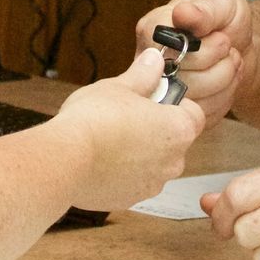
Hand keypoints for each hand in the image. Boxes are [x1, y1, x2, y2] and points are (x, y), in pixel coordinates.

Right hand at [53, 48, 204, 211]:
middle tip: (127, 114)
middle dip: (155, 128)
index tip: (153, 96)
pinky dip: (122, 172)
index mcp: (179, 129)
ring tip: (110, 137)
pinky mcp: (130, 199)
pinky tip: (101, 157)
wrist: (66, 159)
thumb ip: (143, 74)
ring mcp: (152, 184)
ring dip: (139, 152)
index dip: (173, 102)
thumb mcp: (119, 86)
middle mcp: (173, 161)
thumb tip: (154, 60)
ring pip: (153, 162)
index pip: (193, 113)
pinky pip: (133, 181)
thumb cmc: (95, 120)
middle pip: (173, 140)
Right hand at [133, 0, 252, 125]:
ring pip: (192, 105)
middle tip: (231, 52)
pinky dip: (223, 103)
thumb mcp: (223, 3)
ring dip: (225, 85)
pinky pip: (200, 119)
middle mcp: (148, 62)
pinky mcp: (176, 110)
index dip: (204, 52)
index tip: (223, 38)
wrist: (240, 44)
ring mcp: (160, 89)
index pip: (169, 53)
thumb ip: (204, 9)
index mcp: (152, 30)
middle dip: (220, 69)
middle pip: (182, 82)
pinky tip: (227, 85)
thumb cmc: (227, 18)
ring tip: (231, 64)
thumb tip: (183, 12)